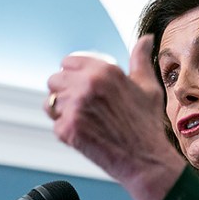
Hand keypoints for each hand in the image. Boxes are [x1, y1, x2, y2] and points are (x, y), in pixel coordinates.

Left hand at [45, 35, 186, 199]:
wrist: (145, 160)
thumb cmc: (147, 125)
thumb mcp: (148, 87)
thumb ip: (140, 59)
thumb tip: (145, 39)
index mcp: (105, 70)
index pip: (67, 62)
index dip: (73, 75)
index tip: (82, 88)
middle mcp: (87, 84)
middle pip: (54, 80)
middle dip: (64, 93)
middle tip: (84, 108)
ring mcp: (76, 106)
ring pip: (51, 103)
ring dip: (63, 113)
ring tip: (87, 123)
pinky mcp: (68, 128)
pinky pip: (55, 125)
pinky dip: (67, 132)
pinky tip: (87, 135)